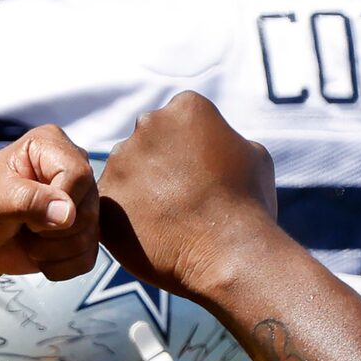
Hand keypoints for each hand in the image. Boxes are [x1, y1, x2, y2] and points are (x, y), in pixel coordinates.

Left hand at [0, 126, 99, 282]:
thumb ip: (29, 200)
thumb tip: (68, 214)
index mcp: (51, 145)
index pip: (77, 175)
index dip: (56, 202)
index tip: (22, 211)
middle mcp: (73, 169)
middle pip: (88, 210)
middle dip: (51, 232)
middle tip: (24, 227)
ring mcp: (80, 202)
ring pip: (90, 238)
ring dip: (52, 251)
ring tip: (27, 239)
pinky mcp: (82, 233)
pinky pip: (88, 258)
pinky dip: (59, 266)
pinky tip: (38, 256)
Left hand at [96, 93, 276, 297]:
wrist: (230, 253)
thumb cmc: (249, 205)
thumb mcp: (255, 156)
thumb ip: (226, 139)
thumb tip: (215, 143)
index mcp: (186, 108)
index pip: (178, 119)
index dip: (190, 149)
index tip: (200, 173)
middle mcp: (148, 124)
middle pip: (147, 140)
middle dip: (159, 163)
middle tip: (182, 197)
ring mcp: (121, 159)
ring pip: (125, 170)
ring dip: (139, 188)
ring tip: (168, 219)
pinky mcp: (106, 195)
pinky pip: (112, 202)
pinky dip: (126, 217)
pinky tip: (151, 234)